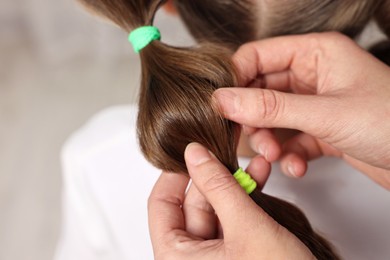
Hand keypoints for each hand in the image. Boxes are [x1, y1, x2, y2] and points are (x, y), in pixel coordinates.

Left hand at [148, 142, 313, 258]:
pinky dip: (245, 203)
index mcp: (176, 259)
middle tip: (230, 153)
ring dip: (236, 187)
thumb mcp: (246, 228)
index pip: (161, 205)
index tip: (192, 152)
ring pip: (216, 212)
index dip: (176, 174)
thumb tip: (195, 154)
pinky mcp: (235, 257)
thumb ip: (219, 187)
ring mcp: (214, 259)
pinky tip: (259, 182)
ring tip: (256, 166)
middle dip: (216, 177)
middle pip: (192, 206)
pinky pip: (232, 222)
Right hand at [213, 32, 389, 188]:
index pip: (257, 56)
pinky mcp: (320, 130)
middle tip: (247, 138)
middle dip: (254, 118)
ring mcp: (315, 104)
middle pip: (261, 91)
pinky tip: (298, 167)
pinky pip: (290, 138)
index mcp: (315, 53)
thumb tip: (224, 100)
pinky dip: (288, 155)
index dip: (235, 80)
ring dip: (270, 140)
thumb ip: (271, 107)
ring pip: (272, 118)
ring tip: (277, 157)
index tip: (221, 106)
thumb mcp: (326, 113)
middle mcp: (313, 75)